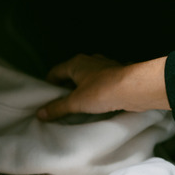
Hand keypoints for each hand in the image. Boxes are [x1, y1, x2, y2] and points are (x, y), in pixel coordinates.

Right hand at [37, 54, 170, 120]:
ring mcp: (105, 68)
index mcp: (76, 63)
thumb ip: (58, 107)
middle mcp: (90, 61)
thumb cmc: (103, 91)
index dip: (49, 83)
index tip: (46, 96)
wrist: (134, 89)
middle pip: (72, 74)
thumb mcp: (76, 102)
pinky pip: (101, 84)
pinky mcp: (117, 76)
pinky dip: (96, 92)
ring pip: (88, 78)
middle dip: (66, 87)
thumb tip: (41, 113)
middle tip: (60, 103)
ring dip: (82, 89)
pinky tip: (97, 104)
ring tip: (78, 105)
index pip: (56, 71)